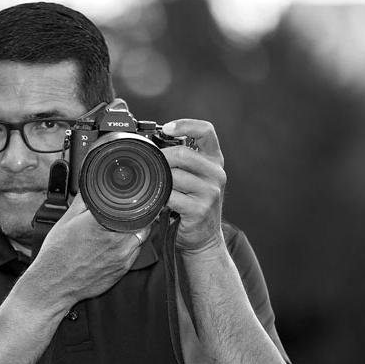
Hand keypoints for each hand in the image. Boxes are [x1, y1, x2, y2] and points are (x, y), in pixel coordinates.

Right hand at [28, 194, 150, 304]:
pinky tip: (119, 244)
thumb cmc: (56, 254)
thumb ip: (83, 201)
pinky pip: (136, 253)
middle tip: (129, 211)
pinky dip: (132, 245)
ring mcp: (122, 256)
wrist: (54, 285)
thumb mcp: (66, 221)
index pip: (131, 207)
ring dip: (137, 230)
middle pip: (141, 221)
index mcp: (102, 224)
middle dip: (137, 215)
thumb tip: (91, 186)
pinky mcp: (122, 270)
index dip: (135, 201)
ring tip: (125, 226)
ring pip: (142, 237)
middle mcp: (116, 240)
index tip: (133, 198)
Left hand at [161, 119, 226, 253]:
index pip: (206, 131)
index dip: (185, 125)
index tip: (166, 128)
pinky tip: (156, 201)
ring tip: (153, 186)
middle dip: (161, 158)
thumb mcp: (195, 179)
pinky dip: (159, 197)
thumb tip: (152, 144)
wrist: (203, 238)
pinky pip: (171, 196)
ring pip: (174, 175)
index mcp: (215, 161)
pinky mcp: (199, 209)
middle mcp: (216, 174)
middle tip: (148, 164)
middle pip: (182, 154)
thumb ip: (182, 161)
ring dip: (159, 180)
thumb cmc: (193, 205)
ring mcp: (210, 192)